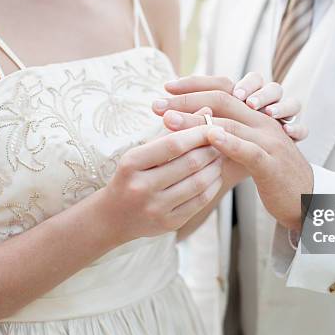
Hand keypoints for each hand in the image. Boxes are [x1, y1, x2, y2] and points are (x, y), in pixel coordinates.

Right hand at [99, 126, 222, 243]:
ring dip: (215, 167)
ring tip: (219, 157)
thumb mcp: (142, 151)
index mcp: (132, 163)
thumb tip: (206, 110)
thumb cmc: (130, 176)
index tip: (213, 126)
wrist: (112, 217)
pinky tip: (215, 176)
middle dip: (211, 149)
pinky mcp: (168, 223)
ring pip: (199, 183)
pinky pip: (200, 202)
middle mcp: (141, 187)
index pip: (174, 144)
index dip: (199, 134)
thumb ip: (173, 131)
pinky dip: (213, 185)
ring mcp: (155, 208)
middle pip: (190, 163)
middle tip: (221, 141)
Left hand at [160, 73, 306, 186]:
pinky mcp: (271, 162)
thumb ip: (227, 138)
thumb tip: (193, 130)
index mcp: (256, 116)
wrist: (308, 199)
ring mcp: (269, 139)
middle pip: (223, 99)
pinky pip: (249, 148)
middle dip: (187, 99)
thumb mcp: (248, 150)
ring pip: (231, 122)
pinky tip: (209, 137)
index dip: (194, 86)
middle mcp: (263, 121)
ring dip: (197, 119)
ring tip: (170, 119)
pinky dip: (229, 141)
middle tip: (158, 104)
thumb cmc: (273, 175)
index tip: (165, 89)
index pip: (224, 89)